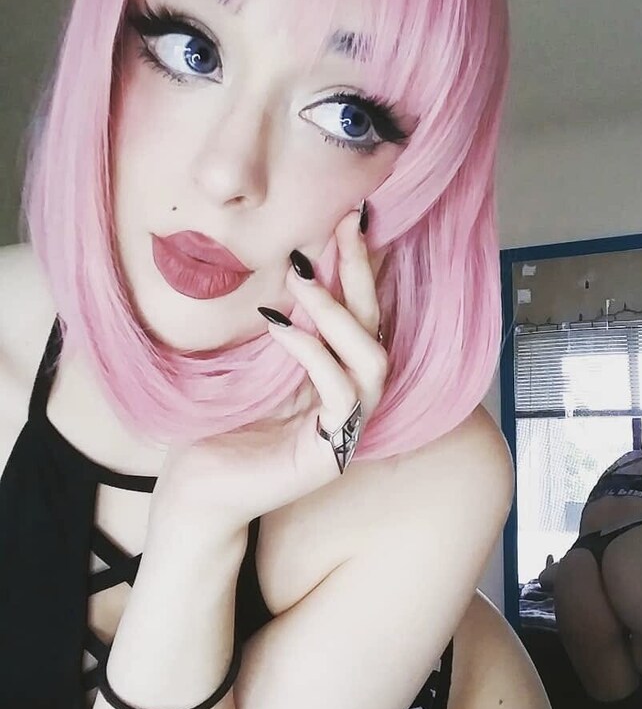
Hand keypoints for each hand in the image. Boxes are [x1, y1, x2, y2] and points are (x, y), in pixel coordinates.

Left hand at [153, 206, 386, 532]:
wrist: (197, 491)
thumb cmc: (217, 428)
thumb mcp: (251, 363)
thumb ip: (281, 325)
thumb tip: (288, 262)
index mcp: (335, 378)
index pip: (362, 316)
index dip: (362, 268)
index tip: (351, 217)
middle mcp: (351, 402)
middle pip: (377, 330)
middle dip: (363, 274)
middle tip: (345, 226)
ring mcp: (346, 431)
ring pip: (373, 361)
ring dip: (338, 313)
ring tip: (302, 275)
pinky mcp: (330, 454)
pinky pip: (342, 394)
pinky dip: (313, 353)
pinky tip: (278, 326)